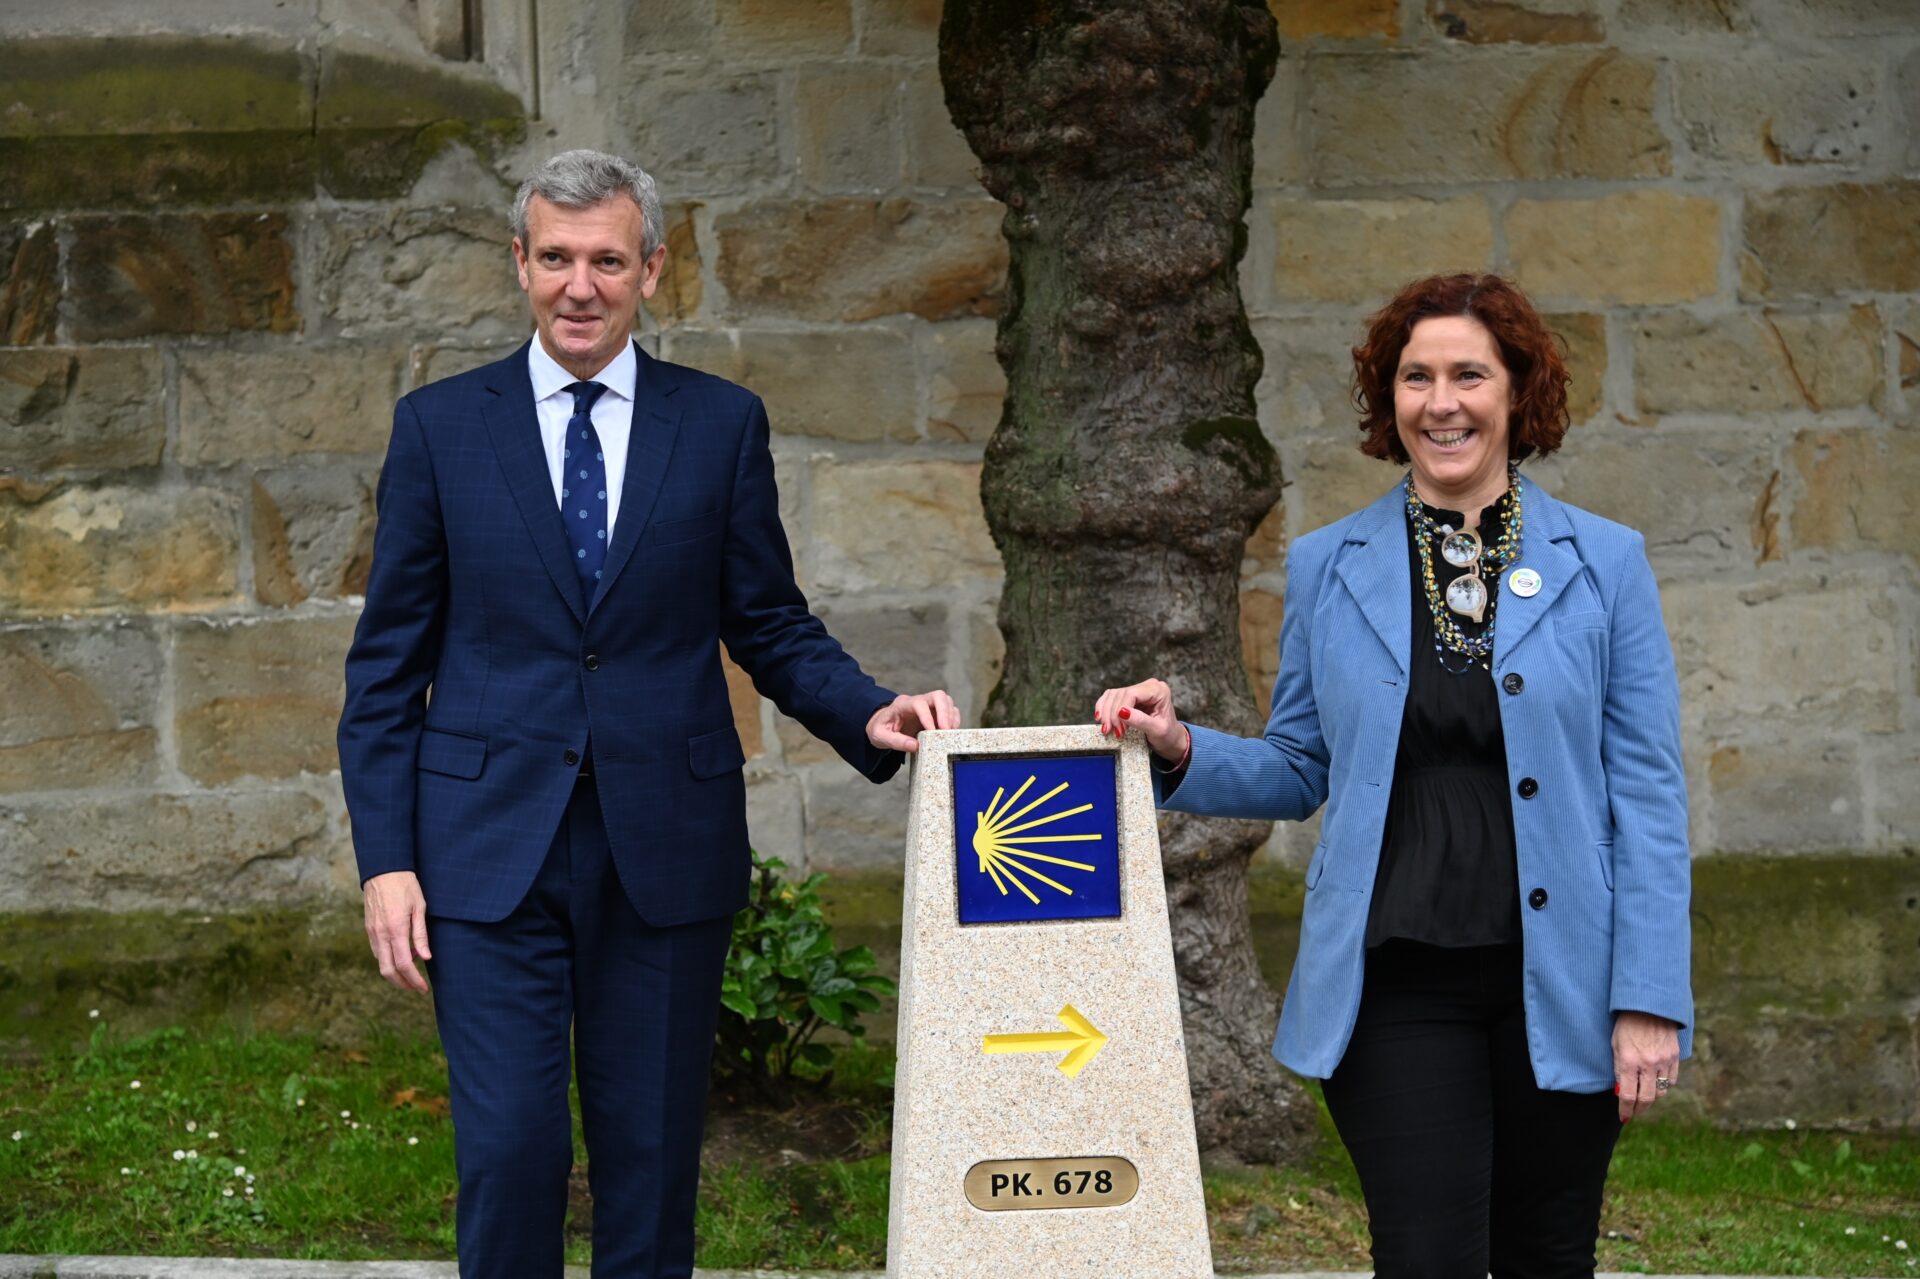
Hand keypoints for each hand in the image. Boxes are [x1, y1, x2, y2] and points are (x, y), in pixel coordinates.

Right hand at [364, 871, 431, 993]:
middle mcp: (380, 934)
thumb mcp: (420, 907)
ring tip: (411, 975)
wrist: (383, 870)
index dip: (414, 980)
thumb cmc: (405, 886)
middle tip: (416, 988)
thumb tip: (425, 958)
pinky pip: (376, 952)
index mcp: (395, 929)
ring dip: (394, 974)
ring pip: (380, 963)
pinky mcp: (369, 929)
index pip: (404, 964)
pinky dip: (388, 960)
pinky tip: (401, 957)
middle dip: (402, 984)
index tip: (423, 988)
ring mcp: (372, 932)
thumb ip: (421, 934)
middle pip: (388, 970)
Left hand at [867, 690, 960, 752]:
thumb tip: (915, 746)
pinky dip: (953, 720)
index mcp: (902, 705)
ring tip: (948, 733)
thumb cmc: (880, 728)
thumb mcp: (880, 736)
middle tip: (946, 730)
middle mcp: (917, 701)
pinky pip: (949, 711)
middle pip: (937, 695)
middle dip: (945, 712)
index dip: (927, 716)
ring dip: (950, 717)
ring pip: (946, 701)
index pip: (918, 703)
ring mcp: (927, 706)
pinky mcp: (934, 713)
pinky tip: (950, 732)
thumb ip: (896, 741)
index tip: (931, 731)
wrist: (881, 724)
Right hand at [1094, 678, 1187, 763]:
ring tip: (1107, 729)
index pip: (1132, 694)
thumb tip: (1121, 712)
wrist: (1171, 740)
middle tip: (1111, 732)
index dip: (1120, 709)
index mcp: (1159, 691)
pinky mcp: (1130, 696)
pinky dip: (1104, 707)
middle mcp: (1148, 686)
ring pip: (1113, 695)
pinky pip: (1111, 697)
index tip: (1119, 728)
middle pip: (1120, 694)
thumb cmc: (1168, 736)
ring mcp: (1138, 690)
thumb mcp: (1157, 731)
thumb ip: (1140, 721)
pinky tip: (1101, 719)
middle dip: (1112, 714)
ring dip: (1106, 712)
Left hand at [1612, 1010, 1679, 1121]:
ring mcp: (1664, 1061)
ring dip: (1652, 1098)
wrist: (1649, 1005)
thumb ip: (1619, 1069)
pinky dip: (1664, 1085)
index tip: (1623, 1116)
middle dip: (1639, 1109)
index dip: (1625, 1110)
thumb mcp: (1615, 1045)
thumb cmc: (1626, 1024)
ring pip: (1661, 1092)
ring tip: (1644, 1099)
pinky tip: (1656, 1084)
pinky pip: (1671, 1080)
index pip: (1628, 1096)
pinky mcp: (1675, 1057)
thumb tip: (1621, 1091)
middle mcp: (1648, 1064)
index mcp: (1630, 1062)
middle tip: (1634, 1113)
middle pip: (1647, 1099)